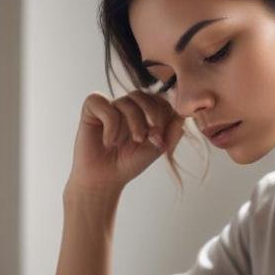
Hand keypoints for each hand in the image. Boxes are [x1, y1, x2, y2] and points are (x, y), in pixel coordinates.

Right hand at [68, 90, 184, 192]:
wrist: (104, 179)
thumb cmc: (129, 163)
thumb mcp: (156, 148)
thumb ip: (172, 132)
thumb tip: (183, 115)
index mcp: (143, 112)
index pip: (158, 99)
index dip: (162, 115)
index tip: (159, 138)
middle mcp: (126, 106)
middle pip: (143, 95)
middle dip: (150, 115)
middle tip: (146, 138)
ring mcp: (109, 105)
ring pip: (126, 101)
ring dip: (132, 123)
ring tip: (128, 143)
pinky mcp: (91, 109)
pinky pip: (104, 105)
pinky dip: (111, 124)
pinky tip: (109, 142)